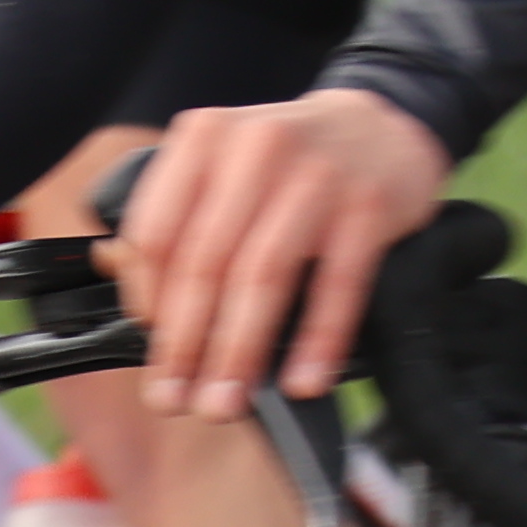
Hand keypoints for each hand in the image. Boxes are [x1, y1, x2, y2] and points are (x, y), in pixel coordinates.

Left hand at [108, 90, 452, 411]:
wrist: (387, 124)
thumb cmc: (290, 161)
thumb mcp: (225, 165)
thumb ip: (180, 219)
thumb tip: (138, 306)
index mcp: (203, 137)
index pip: (155, 233)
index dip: (147, 303)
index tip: (153, 354)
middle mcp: (256, 147)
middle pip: (205, 261)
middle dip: (186, 344)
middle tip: (177, 401)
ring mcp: (317, 174)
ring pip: (264, 276)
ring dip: (240, 350)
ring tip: (226, 402)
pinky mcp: (369, 204)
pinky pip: (339, 284)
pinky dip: (318, 339)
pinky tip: (303, 380)